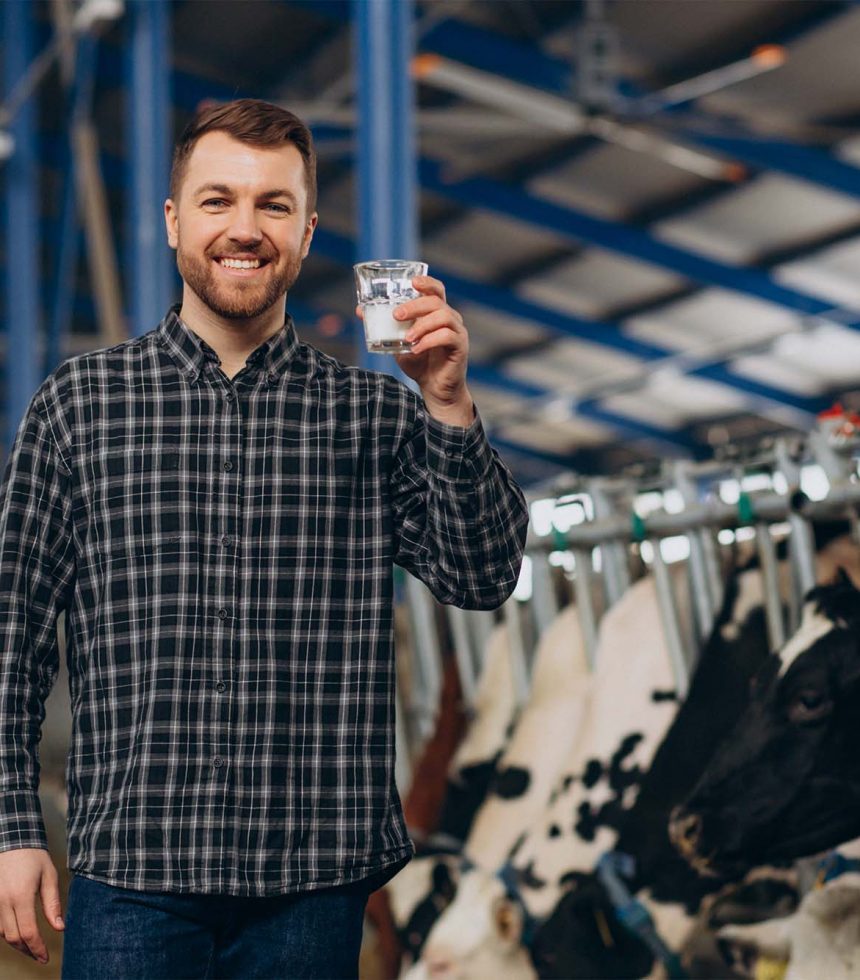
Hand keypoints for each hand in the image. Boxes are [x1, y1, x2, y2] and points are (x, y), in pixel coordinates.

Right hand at [0, 848, 63, 964]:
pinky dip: (6, 934)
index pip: (28, 932)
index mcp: (21, 896)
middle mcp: (3, 902)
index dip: (37, 948)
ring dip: (16, 944)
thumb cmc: (33, 857)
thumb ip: (53, 903)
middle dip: (27, 950)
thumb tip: (60, 928)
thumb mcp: (49, 876)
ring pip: (2, 934)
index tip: (45, 957)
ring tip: (31, 946)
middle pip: (13, 938)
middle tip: (40, 955)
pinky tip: (17, 934)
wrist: (12, 842)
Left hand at [357, 275, 473, 426]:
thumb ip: (385, 328)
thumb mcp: (397, 343)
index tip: (412, 282)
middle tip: (397, 315)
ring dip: (421, 325)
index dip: (426, 282)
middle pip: (436, 301)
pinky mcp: (460, 347)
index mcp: (436, 313)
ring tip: (407, 338)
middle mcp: (450, 318)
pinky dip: (429, 341)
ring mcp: (457, 332)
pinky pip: (447, 336)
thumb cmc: (419, 363)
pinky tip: (416, 349)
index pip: (436, 290)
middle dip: (415, 305)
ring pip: (443, 316)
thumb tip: (361, 312)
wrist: (435, 389)